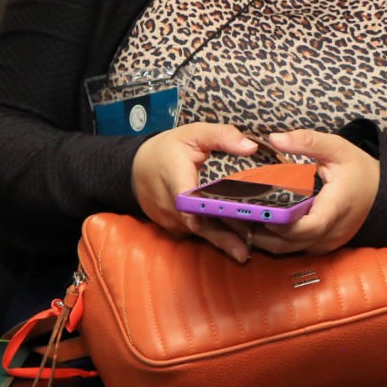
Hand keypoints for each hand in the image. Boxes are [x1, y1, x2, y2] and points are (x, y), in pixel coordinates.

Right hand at [132, 122, 260, 258]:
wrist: (134, 169)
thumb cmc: (167, 150)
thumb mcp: (193, 133)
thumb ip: (222, 136)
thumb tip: (251, 147)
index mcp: (175, 179)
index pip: (186, 200)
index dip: (202, 212)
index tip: (222, 221)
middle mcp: (171, 207)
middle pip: (199, 225)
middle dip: (223, 239)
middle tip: (245, 253)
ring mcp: (172, 221)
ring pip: (200, 234)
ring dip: (224, 242)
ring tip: (248, 252)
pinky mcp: (175, 228)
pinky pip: (198, 235)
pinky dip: (216, 238)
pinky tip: (238, 244)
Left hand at [243, 128, 378, 256]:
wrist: (381, 192)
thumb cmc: (359, 170)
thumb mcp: (338, 148)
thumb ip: (307, 141)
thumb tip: (274, 138)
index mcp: (338, 206)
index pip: (309, 226)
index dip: (283, 223)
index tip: (261, 210)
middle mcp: (332, 232)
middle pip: (291, 243)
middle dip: (261, 230)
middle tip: (233, 214)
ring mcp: (326, 243)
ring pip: (288, 250)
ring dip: (263, 238)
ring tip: (238, 220)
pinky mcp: (321, 246)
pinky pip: (293, 249)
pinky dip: (274, 240)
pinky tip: (256, 224)